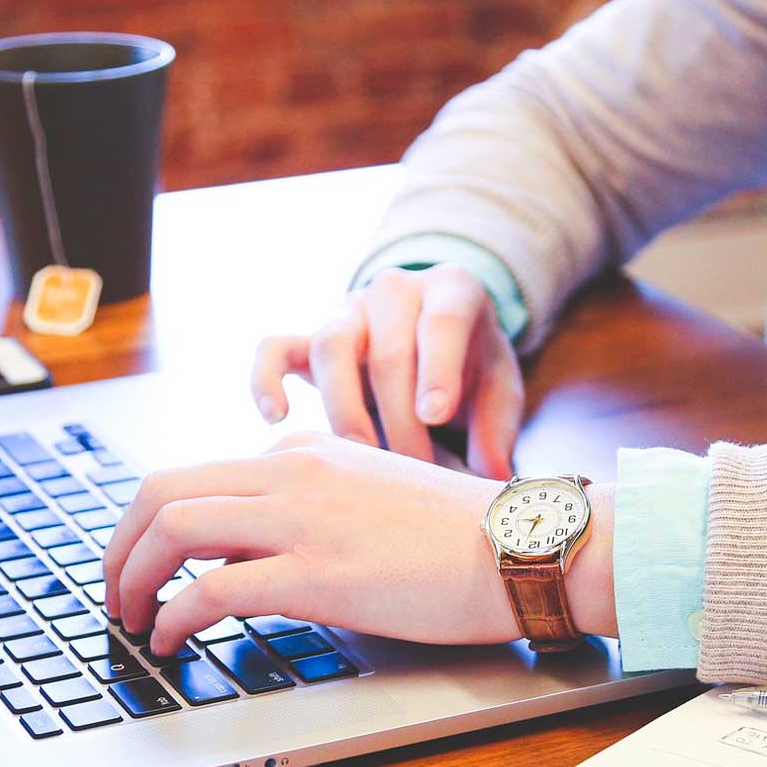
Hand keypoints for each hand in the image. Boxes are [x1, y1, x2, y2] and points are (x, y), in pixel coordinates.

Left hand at [102, 432, 615, 656]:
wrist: (521, 546)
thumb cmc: (463, 537)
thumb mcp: (375, 496)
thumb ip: (317, 507)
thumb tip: (264, 550)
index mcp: (306, 453)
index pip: (199, 476)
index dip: (154, 527)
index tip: (145, 565)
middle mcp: (291, 472)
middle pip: (162, 490)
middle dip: (120, 546)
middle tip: (115, 593)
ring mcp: (301, 520)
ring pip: (172, 529)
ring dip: (132, 578)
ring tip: (131, 620)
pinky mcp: (315, 573)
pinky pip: (210, 589)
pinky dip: (173, 617)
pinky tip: (172, 642)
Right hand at [250, 264, 524, 478]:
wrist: (437, 337)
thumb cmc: (473, 366)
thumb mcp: (500, 387)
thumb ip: (498, 428)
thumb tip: (491, 477)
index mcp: (452, 290)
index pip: (442, 322)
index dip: (437, 369)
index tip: (435, 415)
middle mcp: (396, 291)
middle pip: (387, 350)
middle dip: (400, 418)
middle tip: (414, 471)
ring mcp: (348, 312)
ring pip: (331, 347)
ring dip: (346, 410)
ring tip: (362, 459)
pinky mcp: (310, 338)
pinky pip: (275, 348)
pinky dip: (266, 378)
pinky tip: (276, 418)